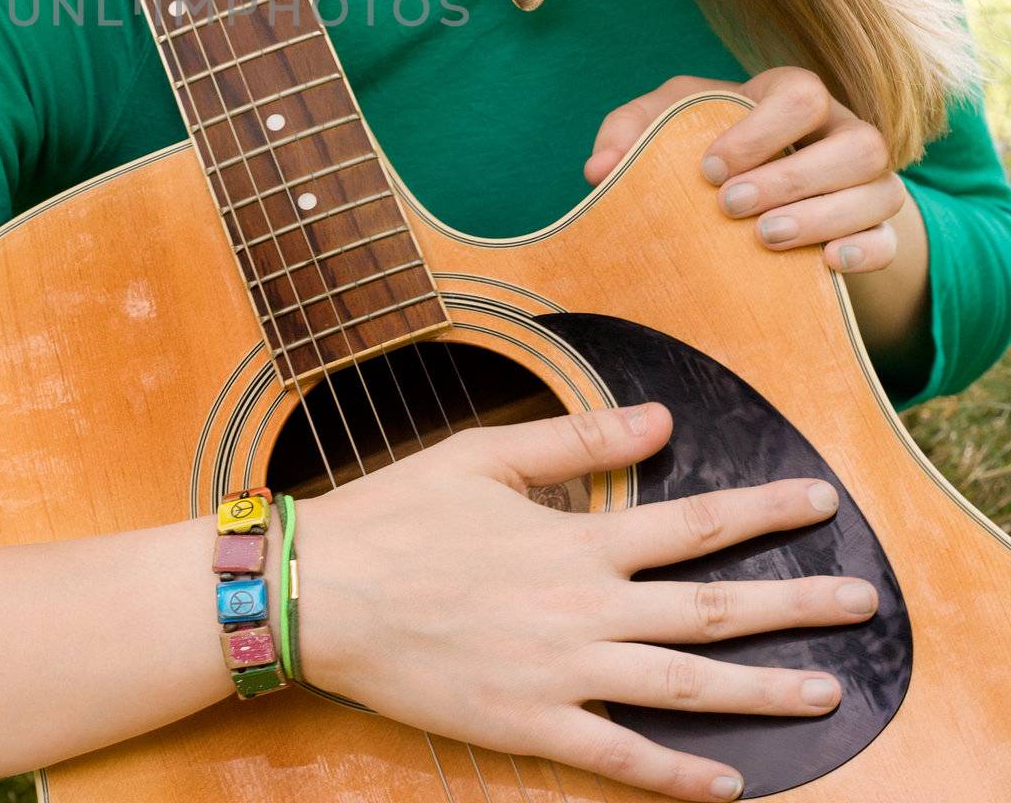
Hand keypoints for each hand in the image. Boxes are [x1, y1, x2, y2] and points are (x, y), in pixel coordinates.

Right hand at [297, 403, 877, 801]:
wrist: (325, 592)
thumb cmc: (398, 514)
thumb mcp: (481, 453)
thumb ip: (576, 441)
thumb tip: (658, 422)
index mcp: (575, 539)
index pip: (693, 522)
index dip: (764, 511)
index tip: (820, 501)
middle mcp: (584, 608)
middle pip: (712, 611)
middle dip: (796, 605)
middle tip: (864, 602)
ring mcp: (562, 674)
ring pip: (685, 688)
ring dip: (763, 692)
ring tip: (827, 692)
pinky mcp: (531, 726)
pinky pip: (620, 759)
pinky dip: (678, 777)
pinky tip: (726, 785)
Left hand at [584, 67, 907, 275]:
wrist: (753, 196)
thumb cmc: (705, 146)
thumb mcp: (666, 126)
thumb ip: (630, 132)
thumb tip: (598, 171)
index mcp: (790, 97)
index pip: (801, 94)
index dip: (761, 130)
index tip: (708, 168)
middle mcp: (841, 133)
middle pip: (856, 143)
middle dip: (792, 177)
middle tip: (730, 206)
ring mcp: (868, 182)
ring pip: (879, 190)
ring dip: (824, 215)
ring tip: (765, 237)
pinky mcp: (878, 229)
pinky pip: (891, 238)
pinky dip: (864, 250)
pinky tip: (826, 264)